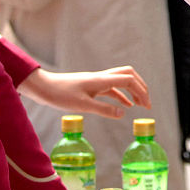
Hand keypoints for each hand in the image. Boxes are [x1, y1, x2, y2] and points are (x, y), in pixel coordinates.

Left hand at [18, 66, 149, 118]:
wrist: (42, 87)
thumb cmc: (60, 95)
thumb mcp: (82, 105)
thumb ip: (104, 109)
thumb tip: (123, 113)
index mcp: (101, 80)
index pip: (129, 80)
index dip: (141, 91)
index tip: (147, 106)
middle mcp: (102, 77)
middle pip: (129, 75)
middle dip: (141, 87)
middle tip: (147, 103)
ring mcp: (97, 81)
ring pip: (122, 81)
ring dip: (133, 90)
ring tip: (141, 105)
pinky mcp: (91, 86)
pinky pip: (112, 88)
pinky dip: (121, 95)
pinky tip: (125, 106)